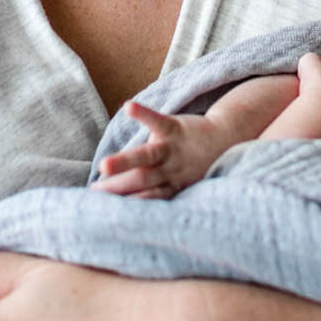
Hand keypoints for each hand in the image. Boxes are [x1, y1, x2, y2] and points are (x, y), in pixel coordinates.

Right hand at [97, 101, 232, 197]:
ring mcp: (172, 149)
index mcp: (170, 186)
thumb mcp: (182, 184)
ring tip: (103, 165)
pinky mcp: (175, 127)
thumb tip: (124, 206)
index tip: (103, 213)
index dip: (127, 205)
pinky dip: (143, 113)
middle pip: (141, 180)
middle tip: (93, 194)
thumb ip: (156, 192)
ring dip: (124, 161)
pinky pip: (157, 120)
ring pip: (146, 156)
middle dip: (117, 187)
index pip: (145, 198)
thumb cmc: (196, 164)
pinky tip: (127, 107)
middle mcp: (170, 170)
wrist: (227, 138)